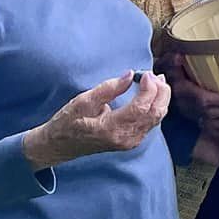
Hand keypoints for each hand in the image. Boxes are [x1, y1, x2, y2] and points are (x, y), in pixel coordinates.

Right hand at [24, 71, 171, 169]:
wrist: (58, 146)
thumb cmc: (67, 123)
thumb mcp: (82, 102)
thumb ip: (108, 89)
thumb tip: (130, 75)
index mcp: (111, 129)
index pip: (142, 108)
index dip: (149, 88)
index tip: (146, 73)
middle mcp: (125, 138)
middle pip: (155, 113)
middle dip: (160, 91)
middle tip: (154, 74)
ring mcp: (130, 142)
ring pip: (156, 118)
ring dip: (160, 98)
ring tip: (156, 80)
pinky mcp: (131, 141)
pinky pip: (151, 122)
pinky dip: (155, 106)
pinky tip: (152, 93)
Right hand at [167, 54, 218, 136]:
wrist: (163, 101)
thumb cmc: (173, 84)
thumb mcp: (173, 73)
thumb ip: (174, 64)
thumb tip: (177, 56)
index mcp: (189, 95)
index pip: (206, 100)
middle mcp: (193, 109)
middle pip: (213, 114)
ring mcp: (195, 118)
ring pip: (214, 125)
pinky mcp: (197, 125)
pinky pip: (209, 132)